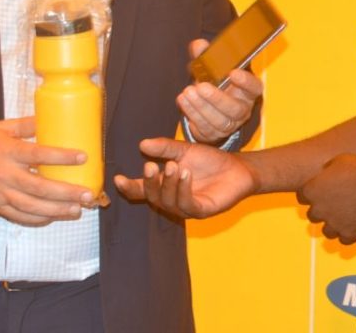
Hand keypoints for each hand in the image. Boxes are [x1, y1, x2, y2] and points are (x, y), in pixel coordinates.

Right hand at [0, 117, 94, 225]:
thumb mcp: (3, 128)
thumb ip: (28, 124)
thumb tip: (53, 117)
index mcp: (8, 152)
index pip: (38, 155)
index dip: (61, 157)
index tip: (82, 156)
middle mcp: (5, 175)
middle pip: (39, 187)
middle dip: (66, 192)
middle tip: (87, 193)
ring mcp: (1, 194)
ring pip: (32, 207)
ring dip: (57, 210)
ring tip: (77, 209)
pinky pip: (21, 217)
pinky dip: (39, 219)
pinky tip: (56, 216)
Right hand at [113, 137, 256, 218]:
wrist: (237, 167)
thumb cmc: (209, 161)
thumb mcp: (184, 150)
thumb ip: (164, 148)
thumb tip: (142, 145)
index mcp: (164, 186)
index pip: (142, 191)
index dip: (129, 187)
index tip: (117, 178)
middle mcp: (172, 200)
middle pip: (152, 197)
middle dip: (149, 183)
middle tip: (150, 166)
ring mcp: (187, 207)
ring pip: (168, 202)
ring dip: (168, 184)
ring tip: (173, 166)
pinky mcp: (203, 210)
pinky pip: (188, 205)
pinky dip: (184, 190)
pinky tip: (186, 174)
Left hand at [178, 39, 262, 143]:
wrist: (206, 106)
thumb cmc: (213, 83)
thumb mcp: (211, 69)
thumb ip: (205, 56)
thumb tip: (198, 45)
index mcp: (247, 91)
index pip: (254, 87)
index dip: (246, 82)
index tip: (233, 72)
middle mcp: (242, 109)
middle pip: (235, 108)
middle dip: (217, 98)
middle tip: (201, 86)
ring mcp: (229, 124)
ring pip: (220, 120)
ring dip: (201, 107)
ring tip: (188, 92)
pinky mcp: (214, 134)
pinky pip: (205, 128)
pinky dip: (193, 114)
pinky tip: (184, 102)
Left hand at [297, 154, 355, 244]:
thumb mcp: (338, 161)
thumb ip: (327, 169)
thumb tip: (325, 172)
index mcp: (311, 190)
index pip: (301, 197)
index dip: (311, 195)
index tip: (320, 193)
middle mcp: (318, 209)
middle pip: (312, 216)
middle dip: (321, 211)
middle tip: (334, 205)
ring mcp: (333, 223)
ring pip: (327, 232)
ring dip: (333, 226)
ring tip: (344, 219)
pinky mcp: (349, 232)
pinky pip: (344, 241)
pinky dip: (349, 236)